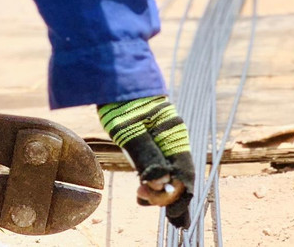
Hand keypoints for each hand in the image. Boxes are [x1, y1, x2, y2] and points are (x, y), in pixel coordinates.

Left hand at [97, 95, 194, 229]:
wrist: (108, 70)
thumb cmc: (120, 98)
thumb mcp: (130, 129)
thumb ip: (146, 156)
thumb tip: (158, 185)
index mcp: (174, 134)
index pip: (185, 173)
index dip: (182, 198)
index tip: (176, 219)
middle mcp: (171, 136)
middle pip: (179, 173)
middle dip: (176, 199)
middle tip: (175, 225)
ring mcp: (160, 135)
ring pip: (168, 168)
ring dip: (163, 191)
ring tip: (156, 208)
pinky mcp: (147, 133)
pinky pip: (156, 160)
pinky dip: (154, 178)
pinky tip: (146, 189)